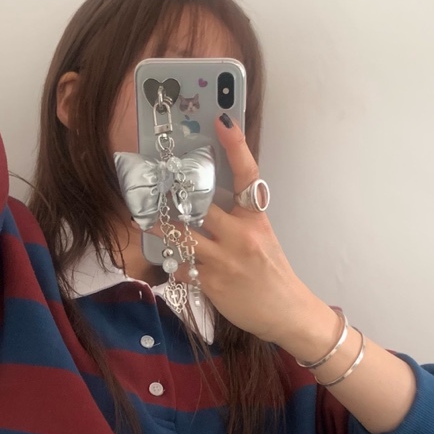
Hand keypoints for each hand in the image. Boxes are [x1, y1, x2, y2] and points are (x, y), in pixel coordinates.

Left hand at [169, 117, 327, 349]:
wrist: (287, 313)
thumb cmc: (272, 273)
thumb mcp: (262, 238)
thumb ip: (238, 219)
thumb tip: (208, 201)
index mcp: (256, 220)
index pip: (248, 175)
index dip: (235, 145)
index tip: (222, 120)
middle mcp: (241, 235)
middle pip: (203, 204)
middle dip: (178, 196)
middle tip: (157, 184)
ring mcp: (225, 260)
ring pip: (183, 235)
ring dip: (162, 227)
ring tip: (146, 219)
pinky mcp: (212, 282)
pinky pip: (183, 266)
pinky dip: (174, 263)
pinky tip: (170, 260)